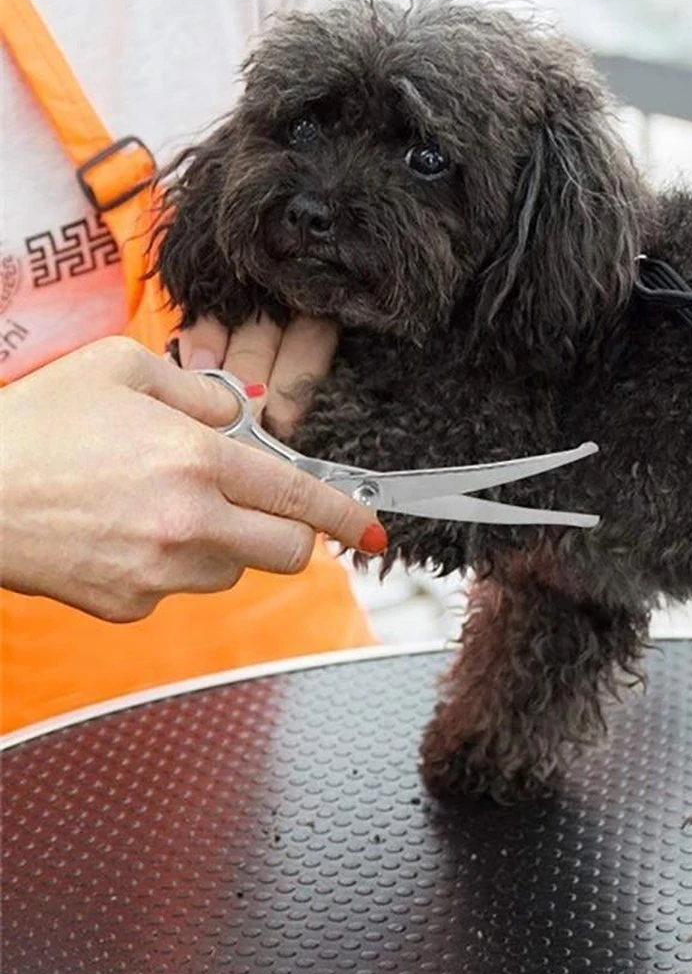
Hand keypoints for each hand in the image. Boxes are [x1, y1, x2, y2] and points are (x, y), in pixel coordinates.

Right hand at [0, 336, 385, 621]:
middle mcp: (189, 523)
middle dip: (291, 535)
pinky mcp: (129, 605)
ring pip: (233, 571)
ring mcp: (159, 572)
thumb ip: (199, 391)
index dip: (347, 517)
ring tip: (159, 510)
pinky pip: (178, 589)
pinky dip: (169, 566)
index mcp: (196, 461)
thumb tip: (242, 415)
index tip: (373, 530)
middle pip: (288, 554)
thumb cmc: (36, 423)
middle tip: (261, 511)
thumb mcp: (119, 369)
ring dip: (222, 546)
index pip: (300, 499)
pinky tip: (123, 535)